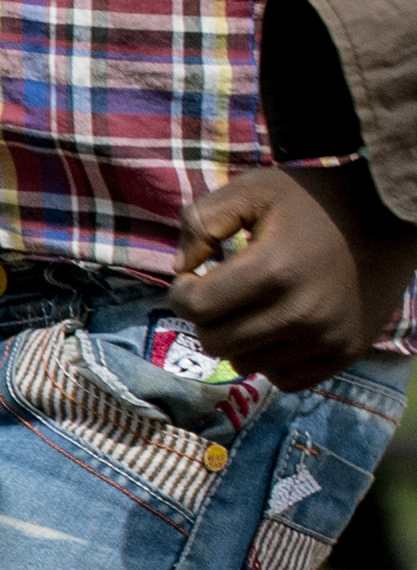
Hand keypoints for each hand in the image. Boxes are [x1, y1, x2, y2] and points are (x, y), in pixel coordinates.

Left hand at [170, 164, 416, 385]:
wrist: (389, 218)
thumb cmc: (313, 202)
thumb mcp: (253, 190)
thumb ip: (202, 221)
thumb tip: (181, 268)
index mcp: (272, 271)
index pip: (194, 307)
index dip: (182, 291)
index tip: (196, 277)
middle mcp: (301, 313)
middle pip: (215, 342)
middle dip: (207, 318)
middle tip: (223, 294)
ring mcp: (326, 338)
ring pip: (246, 364)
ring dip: (239, 339)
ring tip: (256, 307)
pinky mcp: (346, 352)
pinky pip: (284, 379)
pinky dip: (272, 360)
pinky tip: (279, 328)